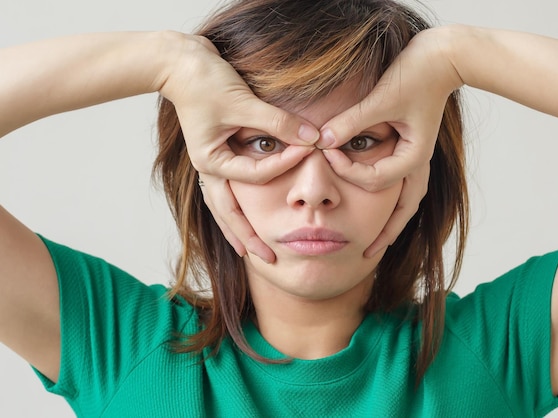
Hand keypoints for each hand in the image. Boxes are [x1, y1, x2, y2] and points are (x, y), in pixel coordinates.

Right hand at [158, 34, 318, 260]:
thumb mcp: (242, 101)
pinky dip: (238, 206)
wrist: (178, 61)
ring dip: (239, 229)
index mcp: (210, 161)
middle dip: (248, 237)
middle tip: (269, 260)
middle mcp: (208, 168)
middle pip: (229, 213)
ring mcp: (210, 164)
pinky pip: (228, 189)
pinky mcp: (216, 154)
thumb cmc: (204, 80)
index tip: (309, 152)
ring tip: (252, 252)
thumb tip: (311, 137)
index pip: (256, 175)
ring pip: (224, 207)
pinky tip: (247, 218)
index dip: (284, 165)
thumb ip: (277, 122)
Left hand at [318, 28, 462, 256]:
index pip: (375, 179)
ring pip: (406, 202)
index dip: (347, 171)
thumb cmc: (416, 74)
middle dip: (384, 232)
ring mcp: (417, 159)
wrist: (443, 57)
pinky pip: (403, 185)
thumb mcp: (382, 98)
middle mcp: (418, 163)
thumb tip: (322, 141)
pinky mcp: (412, 150)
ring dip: (391, 222)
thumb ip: (352, 122)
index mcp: (414, 156)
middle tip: (365, 254)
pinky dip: (392, 201)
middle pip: (403, 210)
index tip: (325, 153)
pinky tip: (379, 209)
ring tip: (376, 244)